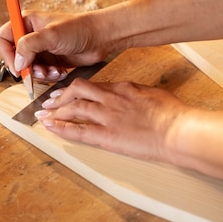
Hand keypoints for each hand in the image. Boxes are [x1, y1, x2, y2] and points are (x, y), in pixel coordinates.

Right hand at [0, 10, 116, 81]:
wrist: (101, 37)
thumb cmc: (79, 29)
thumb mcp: (51, 35)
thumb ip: (29, 46)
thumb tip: (16, 63)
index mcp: (25, 22)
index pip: (1, 40)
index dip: (6, 55)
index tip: (18, 67)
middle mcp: (29, 35)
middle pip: (13, 58)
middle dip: (26, 68)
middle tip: (39, 72)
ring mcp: (39, 49)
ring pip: (26, 69)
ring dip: (39, 74)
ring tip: (54, 71)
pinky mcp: (48, 60)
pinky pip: (39, 73)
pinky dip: (48, 76)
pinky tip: (61, 71)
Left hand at [34, 78, 189, 161]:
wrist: (177, 130)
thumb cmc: (172, 114)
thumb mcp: (152, 94)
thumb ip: (136, 93)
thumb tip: (130, 95)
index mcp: (122, 88)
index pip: (92, 85)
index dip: (75, 89)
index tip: (67, 93)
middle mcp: (110, 99)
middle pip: (77, 91)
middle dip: (60, 96)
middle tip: (49, 102)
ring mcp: (107, 117)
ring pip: (74, 108)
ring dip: (56, 111)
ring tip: (44, 115)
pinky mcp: (107, 136)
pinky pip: (79, 130)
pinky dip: (62, 128)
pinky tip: (51, 127)